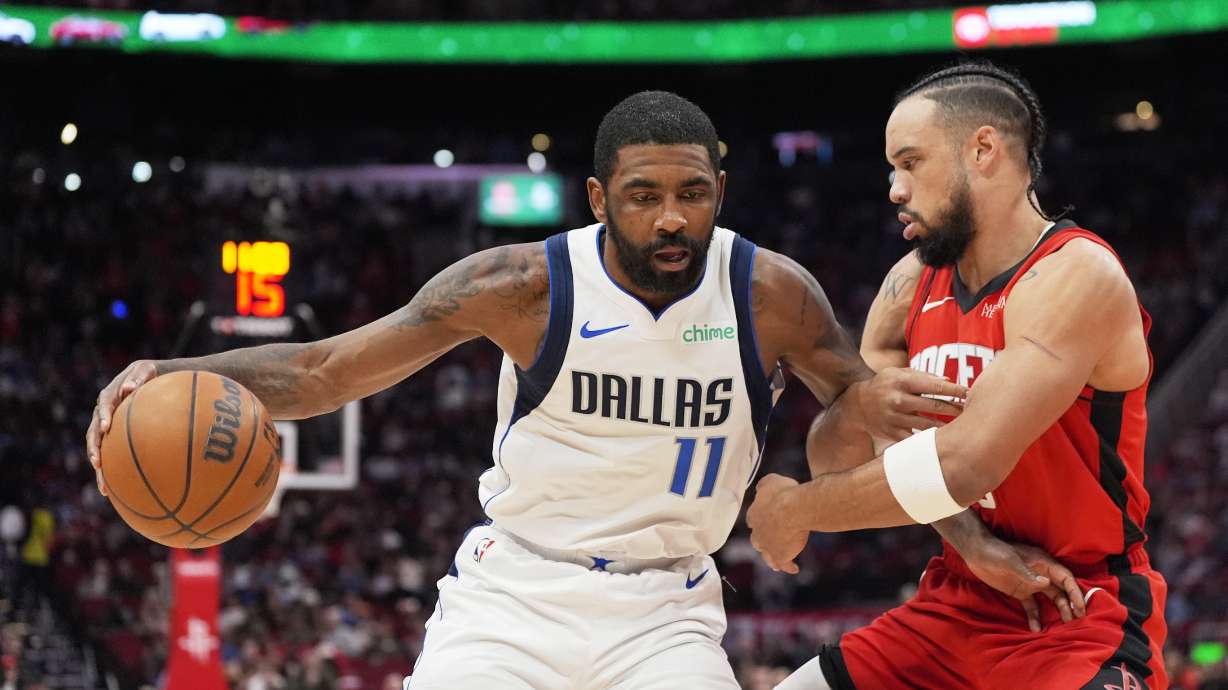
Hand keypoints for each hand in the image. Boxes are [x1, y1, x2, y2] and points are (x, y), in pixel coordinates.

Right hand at [85, 360, 159, 495]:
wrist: (152, 380)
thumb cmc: (152, 374)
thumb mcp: (147, 370)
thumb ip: (139, 377)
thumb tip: (129, 389)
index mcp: (110, 396)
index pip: (103, 406)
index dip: (103, 417)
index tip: (105, 428)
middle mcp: (104, 413)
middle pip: (93, 433)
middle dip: (95, 449)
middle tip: (98, 462)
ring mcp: (106, 427)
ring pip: (98, 449)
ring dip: (100, 467)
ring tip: (104, 486)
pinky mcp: (114, 438)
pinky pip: (110, 455)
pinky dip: (110, 472)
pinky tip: (114, 491)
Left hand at [746, 474, 806, 574]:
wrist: (792, 510)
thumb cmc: (783, 493)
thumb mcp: (771, 482)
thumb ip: (764, 486)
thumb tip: (759, 489)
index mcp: (754, 515)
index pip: (753, 520)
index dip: (759, 520)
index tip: (765, 520)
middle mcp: (758, 533)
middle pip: (757, 540)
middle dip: (762, 541)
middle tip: (769, 541)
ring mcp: (768, 547)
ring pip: (767, 556)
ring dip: (771, 559)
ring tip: (776, 564)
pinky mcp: (780, 556)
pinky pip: (784, 564)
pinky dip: (788, 566)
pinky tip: (794, 568)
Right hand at [855, 367, 967, 440]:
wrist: (857, 405)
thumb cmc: (885, 385)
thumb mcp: (898, 373)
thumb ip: (922, 376)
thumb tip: (948, 381)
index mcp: (901, 381)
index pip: (934, 386)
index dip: (955, 390)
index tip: (969, 393)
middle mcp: (897, 399)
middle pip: (934, 405)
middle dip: (955, 408)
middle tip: (970, 409)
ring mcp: (894, 418)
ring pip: (928, 425)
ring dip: (946, 425)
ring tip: (961, 425)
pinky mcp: (892, 433)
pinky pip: (916, 438)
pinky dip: (929, 438)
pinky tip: (942, 438)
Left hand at [962, 539, 1085, 631]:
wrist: (976, 552)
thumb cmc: (995, 552)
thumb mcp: (1010, 561)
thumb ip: (1027, 573)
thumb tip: (1046, 583)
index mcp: (1042, 563)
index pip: (1065, 577)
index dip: (1074, 591)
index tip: (1080, 607)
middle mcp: (1040, 574)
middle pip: (1061, 590)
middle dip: (1070, 604)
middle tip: (1076, 619)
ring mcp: (1030, 583)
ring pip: (1050, 598)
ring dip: (1057, 611)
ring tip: (1063, 626)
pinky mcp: (1019, 591)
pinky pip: (1031, 606)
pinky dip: (1035, 616)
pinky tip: (1035, 628)